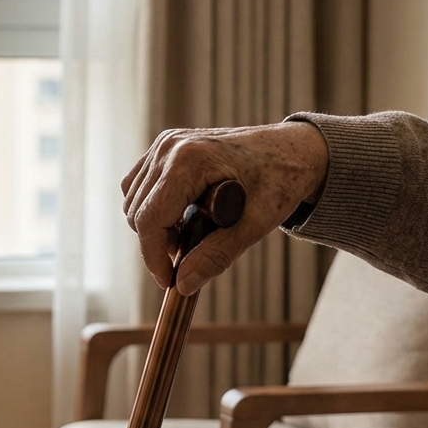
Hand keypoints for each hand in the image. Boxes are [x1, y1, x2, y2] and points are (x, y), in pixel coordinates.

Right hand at [121, 121, 328, 294]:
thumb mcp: (255, 225)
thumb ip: (217, 256)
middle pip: (136, 212)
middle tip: (190, 257)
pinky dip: (152, 208)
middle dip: (156, 244)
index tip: (169, 281)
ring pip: (133, 201)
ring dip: (153, 227)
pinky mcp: (165, 146)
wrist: (294, 150)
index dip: (153, 257)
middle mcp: (170, 147)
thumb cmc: (281, 180)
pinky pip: (138, 186)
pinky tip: (180, 216)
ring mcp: (165, 143)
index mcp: (189, 160)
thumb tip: (182, 284)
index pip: (149, 218)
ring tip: (189, 235)